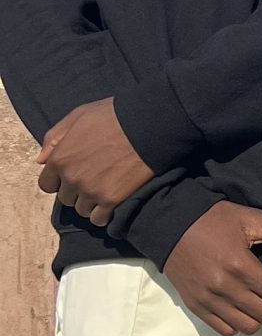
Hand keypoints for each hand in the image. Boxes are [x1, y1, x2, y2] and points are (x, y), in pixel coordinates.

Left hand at [37, 100, 154, 226]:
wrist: (148, 125)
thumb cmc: (114, 116)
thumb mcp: (78, 116)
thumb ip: (55, 137)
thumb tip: (40, 161)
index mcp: (60, 158)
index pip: (46, 184)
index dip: (59, 180)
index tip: (72, 176)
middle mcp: (72, 178)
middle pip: (66, 198)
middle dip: (76, 191)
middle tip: (94, 180)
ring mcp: (91, 191)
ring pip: (82, 210)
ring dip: (91, 203)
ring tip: (105, 190)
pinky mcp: (111, 200)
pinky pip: (99, 219)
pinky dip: (104, 214)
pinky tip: (111, 203)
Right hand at [163, 204, 261, 335]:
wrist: (170, 224)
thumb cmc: (213, 220)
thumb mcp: (251, 220)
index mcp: (239, 265)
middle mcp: (223, 287)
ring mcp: (208, 300)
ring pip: (248, 327)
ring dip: (260, 315)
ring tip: (259, 297)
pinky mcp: (196, 306)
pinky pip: (225, 330)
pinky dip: (238, 323)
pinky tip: (241, 306)